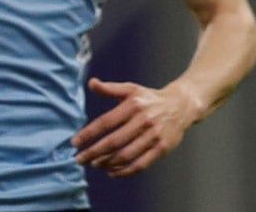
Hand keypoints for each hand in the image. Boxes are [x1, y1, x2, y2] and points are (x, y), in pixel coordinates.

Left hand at [71, 77, 198, 176]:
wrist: (180, 106)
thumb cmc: (149, 98)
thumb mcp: (130, 88)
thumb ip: (109, 88)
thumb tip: (91, 82)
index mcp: (132, 106)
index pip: (105, 122)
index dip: (88, 134)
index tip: (74, 143)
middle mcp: (143, 121)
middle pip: (114, 142)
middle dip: (94, 153)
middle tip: (79, 159)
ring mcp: (154, 136)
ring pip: (127, 155)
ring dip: (107, 163)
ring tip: (93, 165)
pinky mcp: (163, 149)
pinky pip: (142, 164)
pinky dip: (126, 171)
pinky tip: (112, 172)